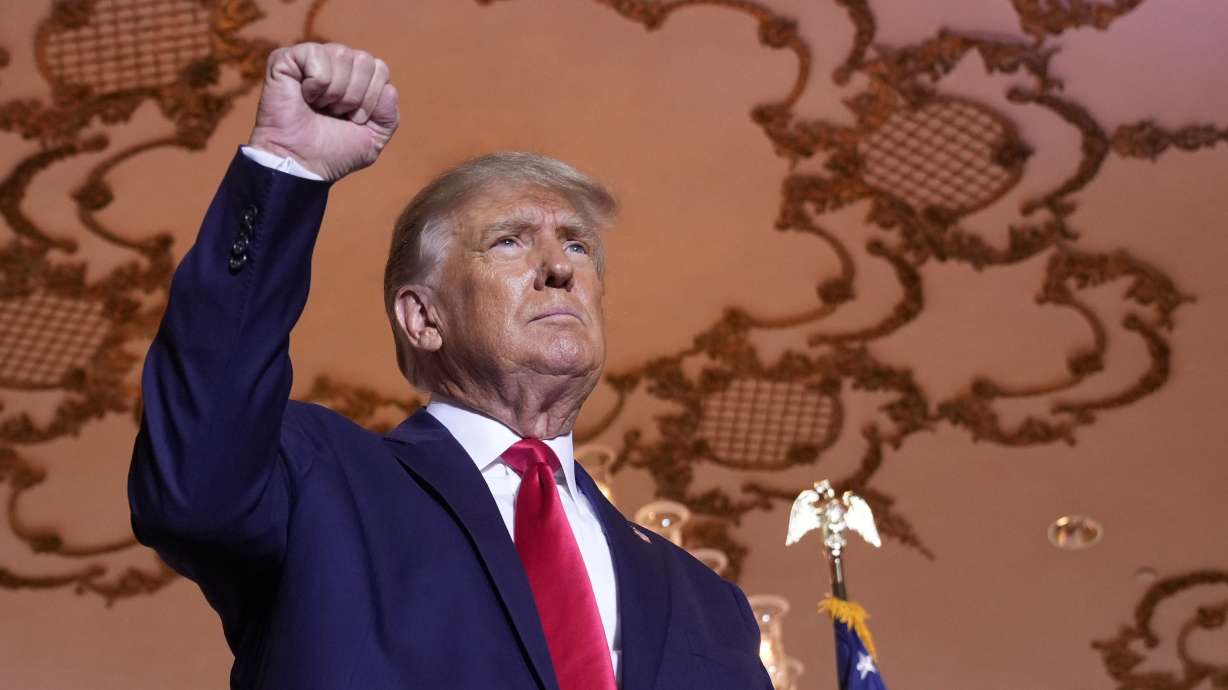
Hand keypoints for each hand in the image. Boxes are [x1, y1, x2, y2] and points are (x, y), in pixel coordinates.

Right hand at [248, 43, 398, 181]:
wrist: (301, 164)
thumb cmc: (333, 152)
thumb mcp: (373, 139)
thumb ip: (389, 116)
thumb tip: (389, 88)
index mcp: (356, 77)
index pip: (380, 68)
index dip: (371, 99)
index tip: (353, 119)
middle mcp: (335, 62)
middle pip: (365, 60)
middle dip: (354, 96)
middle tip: (334, 114)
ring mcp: (311, 58)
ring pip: (342, 55)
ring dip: (335, 92)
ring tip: (318, 107)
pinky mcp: (286, 58)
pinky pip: (316, 55)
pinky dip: (316, 84)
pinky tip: (304, 96)